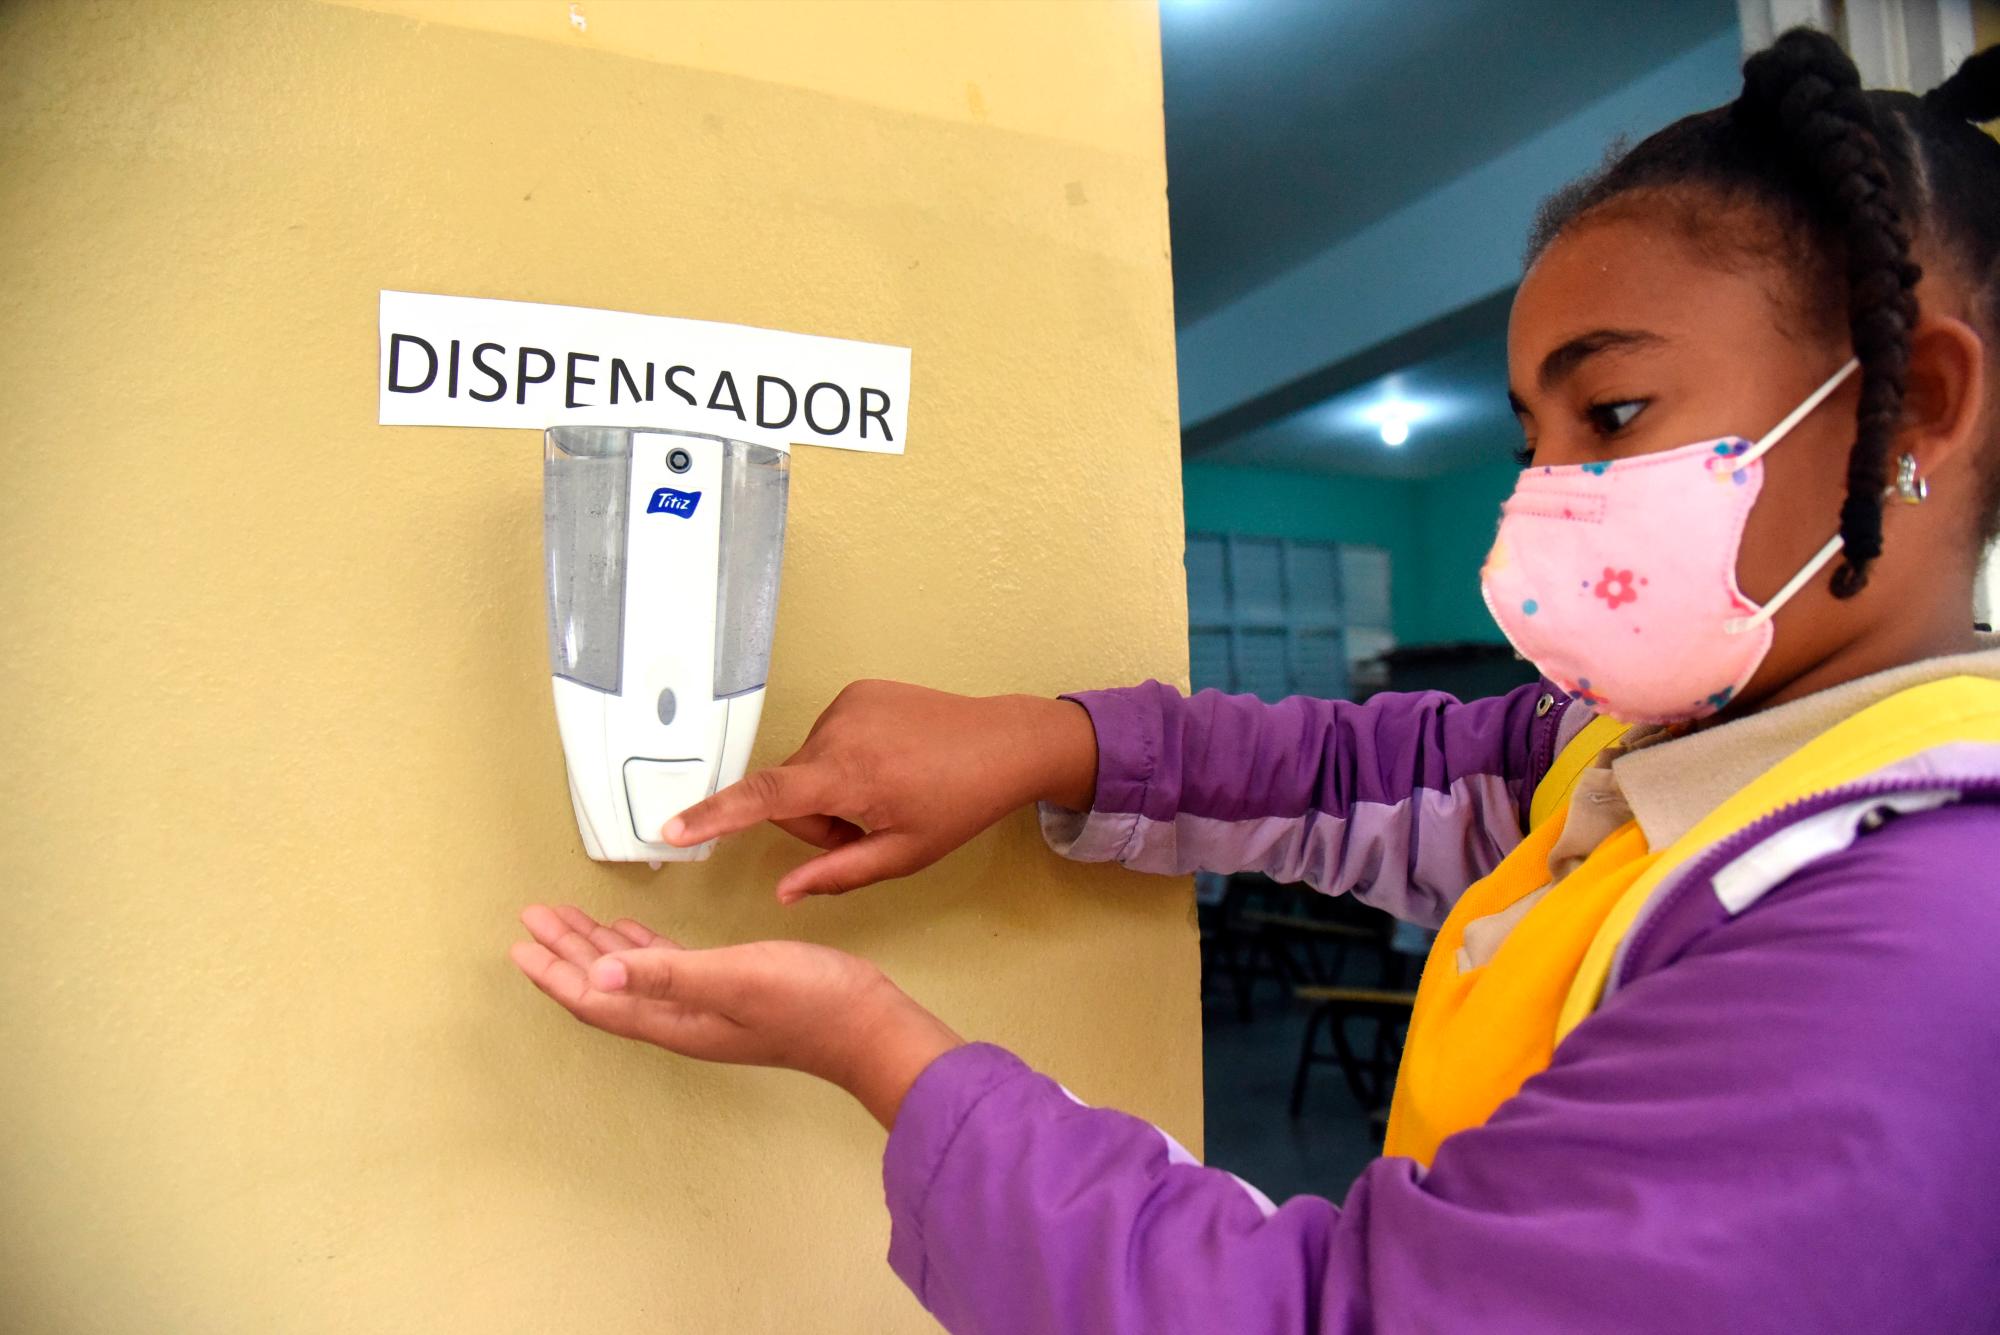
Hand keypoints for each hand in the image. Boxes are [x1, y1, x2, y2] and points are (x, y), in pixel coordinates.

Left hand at [508, 904, 962, 1127]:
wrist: (869, 1025)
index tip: (521, 943)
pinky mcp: (729, 992)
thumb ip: (668, 974)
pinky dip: (641, 948)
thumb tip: (597, 972)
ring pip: (632, 975)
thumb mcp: (734, 979)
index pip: (597, 997)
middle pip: (606, 985)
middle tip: (535, 918)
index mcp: (674, 1019)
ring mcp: (704, 1008)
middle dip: (566, 952)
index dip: (555, 972)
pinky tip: (633, 933)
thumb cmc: (809, 1002)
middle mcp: (680, 1018)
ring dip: (597, 947)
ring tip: (567, 920)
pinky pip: (667, 968)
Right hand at [662, 680, 1098, 902]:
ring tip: (886, 793)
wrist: (1005, 742)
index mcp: (850, 776)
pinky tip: (888, 764)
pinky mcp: (857, 691)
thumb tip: (783, 893)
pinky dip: (844, 760)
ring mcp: (848, 705)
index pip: (765, 798)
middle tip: (868, 829)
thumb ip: (836, 874)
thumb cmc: (960, 803)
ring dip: (830, 790)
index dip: (714, 816)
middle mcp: (840, 732)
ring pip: (806, 768)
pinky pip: (827, 739)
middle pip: (788, 791)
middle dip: (815, 820)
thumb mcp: (903, 854)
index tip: (672, 829)